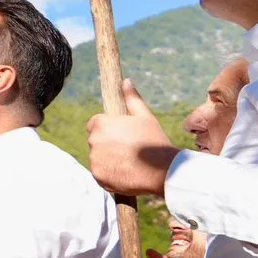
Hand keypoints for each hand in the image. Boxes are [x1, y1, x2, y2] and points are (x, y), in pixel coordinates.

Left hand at [86, 81, 176, 197]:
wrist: (163, 170)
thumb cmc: (154, 141)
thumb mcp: (145, 117)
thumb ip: (132, 99)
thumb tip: (125, 81)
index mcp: (101, 124)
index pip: (95, 124)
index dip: (109, 128)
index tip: (122, 135)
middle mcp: (94, 141)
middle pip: (96, 141)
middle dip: (108, 143)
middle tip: (129, 149)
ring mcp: (95, 160)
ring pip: (98, 157)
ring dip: (108, 159)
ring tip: (129, 161)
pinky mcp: (98, 176)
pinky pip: (100, 173)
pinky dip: (109, 173)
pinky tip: (125, 171)